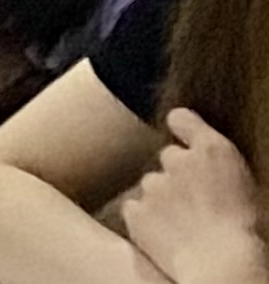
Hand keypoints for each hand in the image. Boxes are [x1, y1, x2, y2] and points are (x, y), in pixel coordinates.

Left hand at [127, 111, 268, 283]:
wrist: (223, 264)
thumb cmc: (247, 231)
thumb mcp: (246, 186)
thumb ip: (219, 165)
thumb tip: (207, 165)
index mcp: (214, 150)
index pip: (183, 119)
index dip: (181, 127)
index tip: (182, 133)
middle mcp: (178, 160)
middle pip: (169, 157)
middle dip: (178, 173)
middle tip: (195, 199)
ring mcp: (153, 185)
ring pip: (152, 184)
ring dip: (162, 197)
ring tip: (184, 222)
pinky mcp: (136, 211)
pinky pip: (135, 208)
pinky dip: (145, 218)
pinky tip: (166, 234)